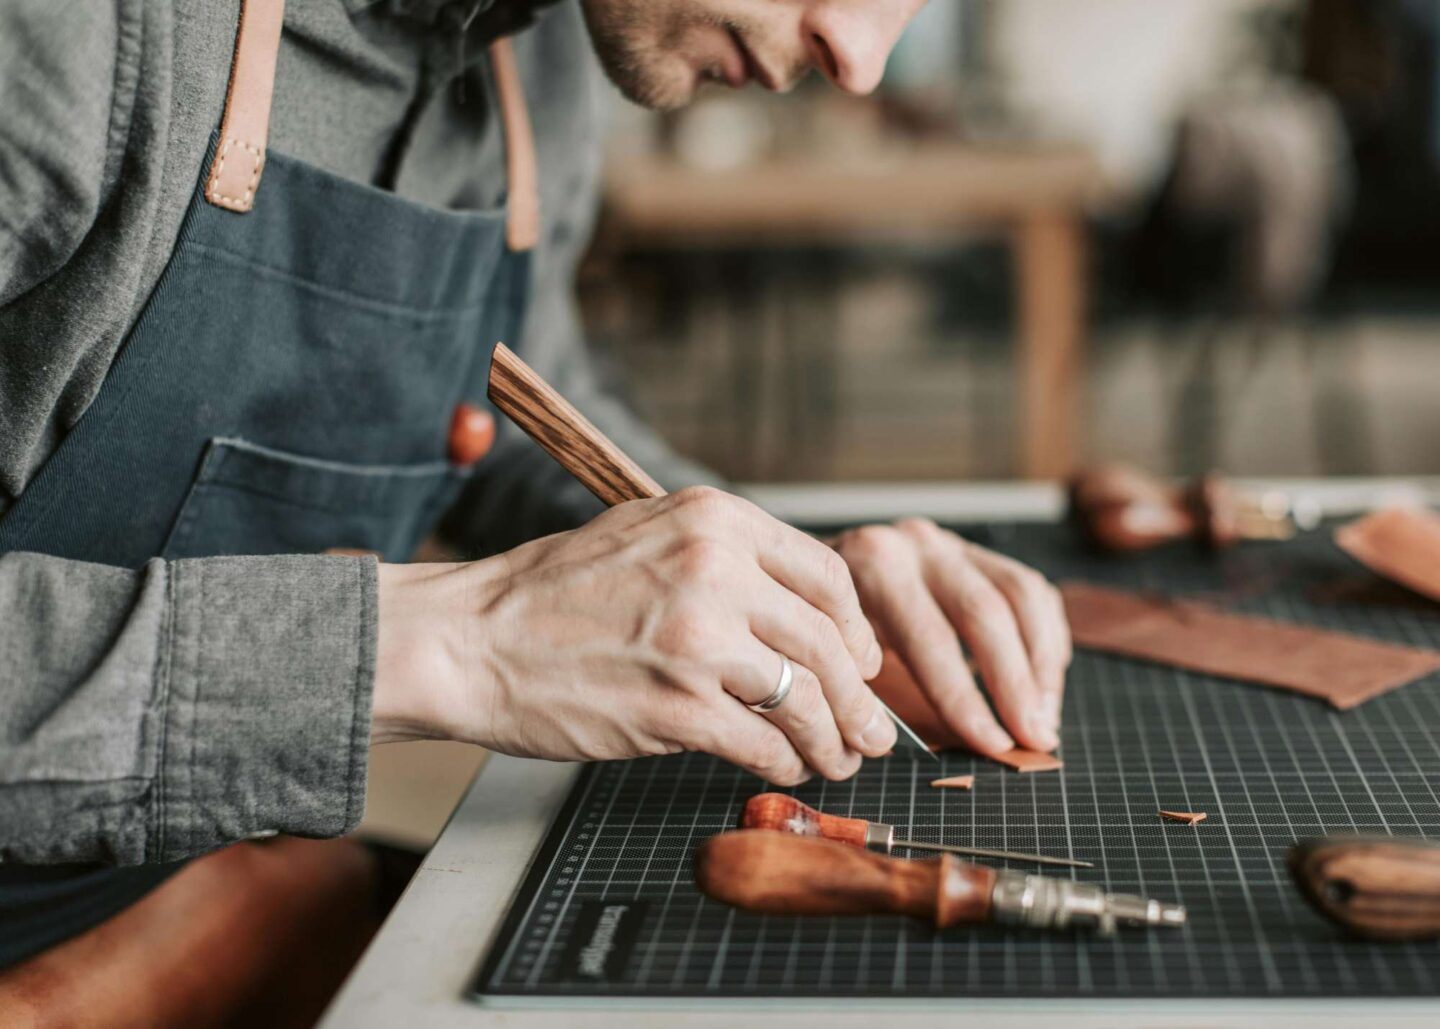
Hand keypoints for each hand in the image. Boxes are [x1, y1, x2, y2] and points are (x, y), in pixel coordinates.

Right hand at [372, 487, 895, 782]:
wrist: (471, 638)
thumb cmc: (552, 593)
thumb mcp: (645, 535)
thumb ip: (724, 557)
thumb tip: (800, 608)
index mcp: (713, 521)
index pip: (827, 577)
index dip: (857, 632)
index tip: (862, 663)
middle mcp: (715, 570)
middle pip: (828, 643)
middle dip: (861, 698)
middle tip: (873, 731)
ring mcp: (697, 639)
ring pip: (807, 697)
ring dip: (832, 739)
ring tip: (838, 759)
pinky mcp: (675, 706)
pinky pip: (762, 742)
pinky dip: (783, 763)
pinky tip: (781, 768)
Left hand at [832, 519, 1071, 754]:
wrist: (810, 572)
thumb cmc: (823, 629)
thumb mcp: (831, 651)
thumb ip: (867, 690)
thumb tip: (914, 748)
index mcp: (873, 567)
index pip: (932, 639)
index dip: (968, 699)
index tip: (994, 745)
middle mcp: (917, 544)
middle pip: (985, 614)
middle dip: (1016, 685)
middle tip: (1035, 738)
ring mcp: (952, 544)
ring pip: (1021, 597)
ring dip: (1041, 665)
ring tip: (1045, 718)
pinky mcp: (979, 553)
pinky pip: (1032, 592)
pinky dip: (1045, 639)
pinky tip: (1044, 684)